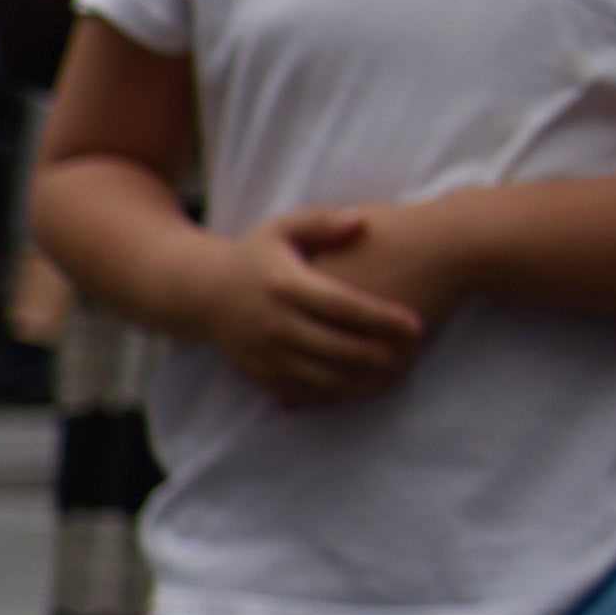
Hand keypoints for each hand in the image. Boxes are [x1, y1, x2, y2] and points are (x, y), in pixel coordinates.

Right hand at [188, 206, 430, 402]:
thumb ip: (322, 222)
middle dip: (381, 356)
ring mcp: (263, 353)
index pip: (341, 307)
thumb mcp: (282, 227)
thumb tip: (361, 220)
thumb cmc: (255, 255)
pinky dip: (335, 394)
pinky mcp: (258, 373)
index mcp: (284, 285)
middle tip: (415, 355)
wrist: (199, 292)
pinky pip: (302, 392)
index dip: (381, 319)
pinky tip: (361, 387)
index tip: (415, 325)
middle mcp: (272, 323)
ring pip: (322, 378)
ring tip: (398, 378)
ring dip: (363, 383)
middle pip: (337, 348)